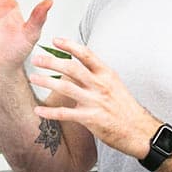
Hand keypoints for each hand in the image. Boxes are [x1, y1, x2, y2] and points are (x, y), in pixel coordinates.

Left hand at [28, 36, 157, 158]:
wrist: (139, 131)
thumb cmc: (125, 108)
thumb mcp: (114, 85)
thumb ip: (95, 76)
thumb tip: (76, 66)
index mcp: (106, 74)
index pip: (86, 54)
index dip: (69, 45)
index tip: (55, 40)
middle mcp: (100, 85)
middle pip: (71, 68)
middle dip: (51, 62)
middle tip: (36, 59)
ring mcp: (95, 102)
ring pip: (65, 88)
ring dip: (46, 82)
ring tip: (32, 78)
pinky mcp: (90, 118)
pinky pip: (65, 113)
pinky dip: (49, 112)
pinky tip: (38, 110)